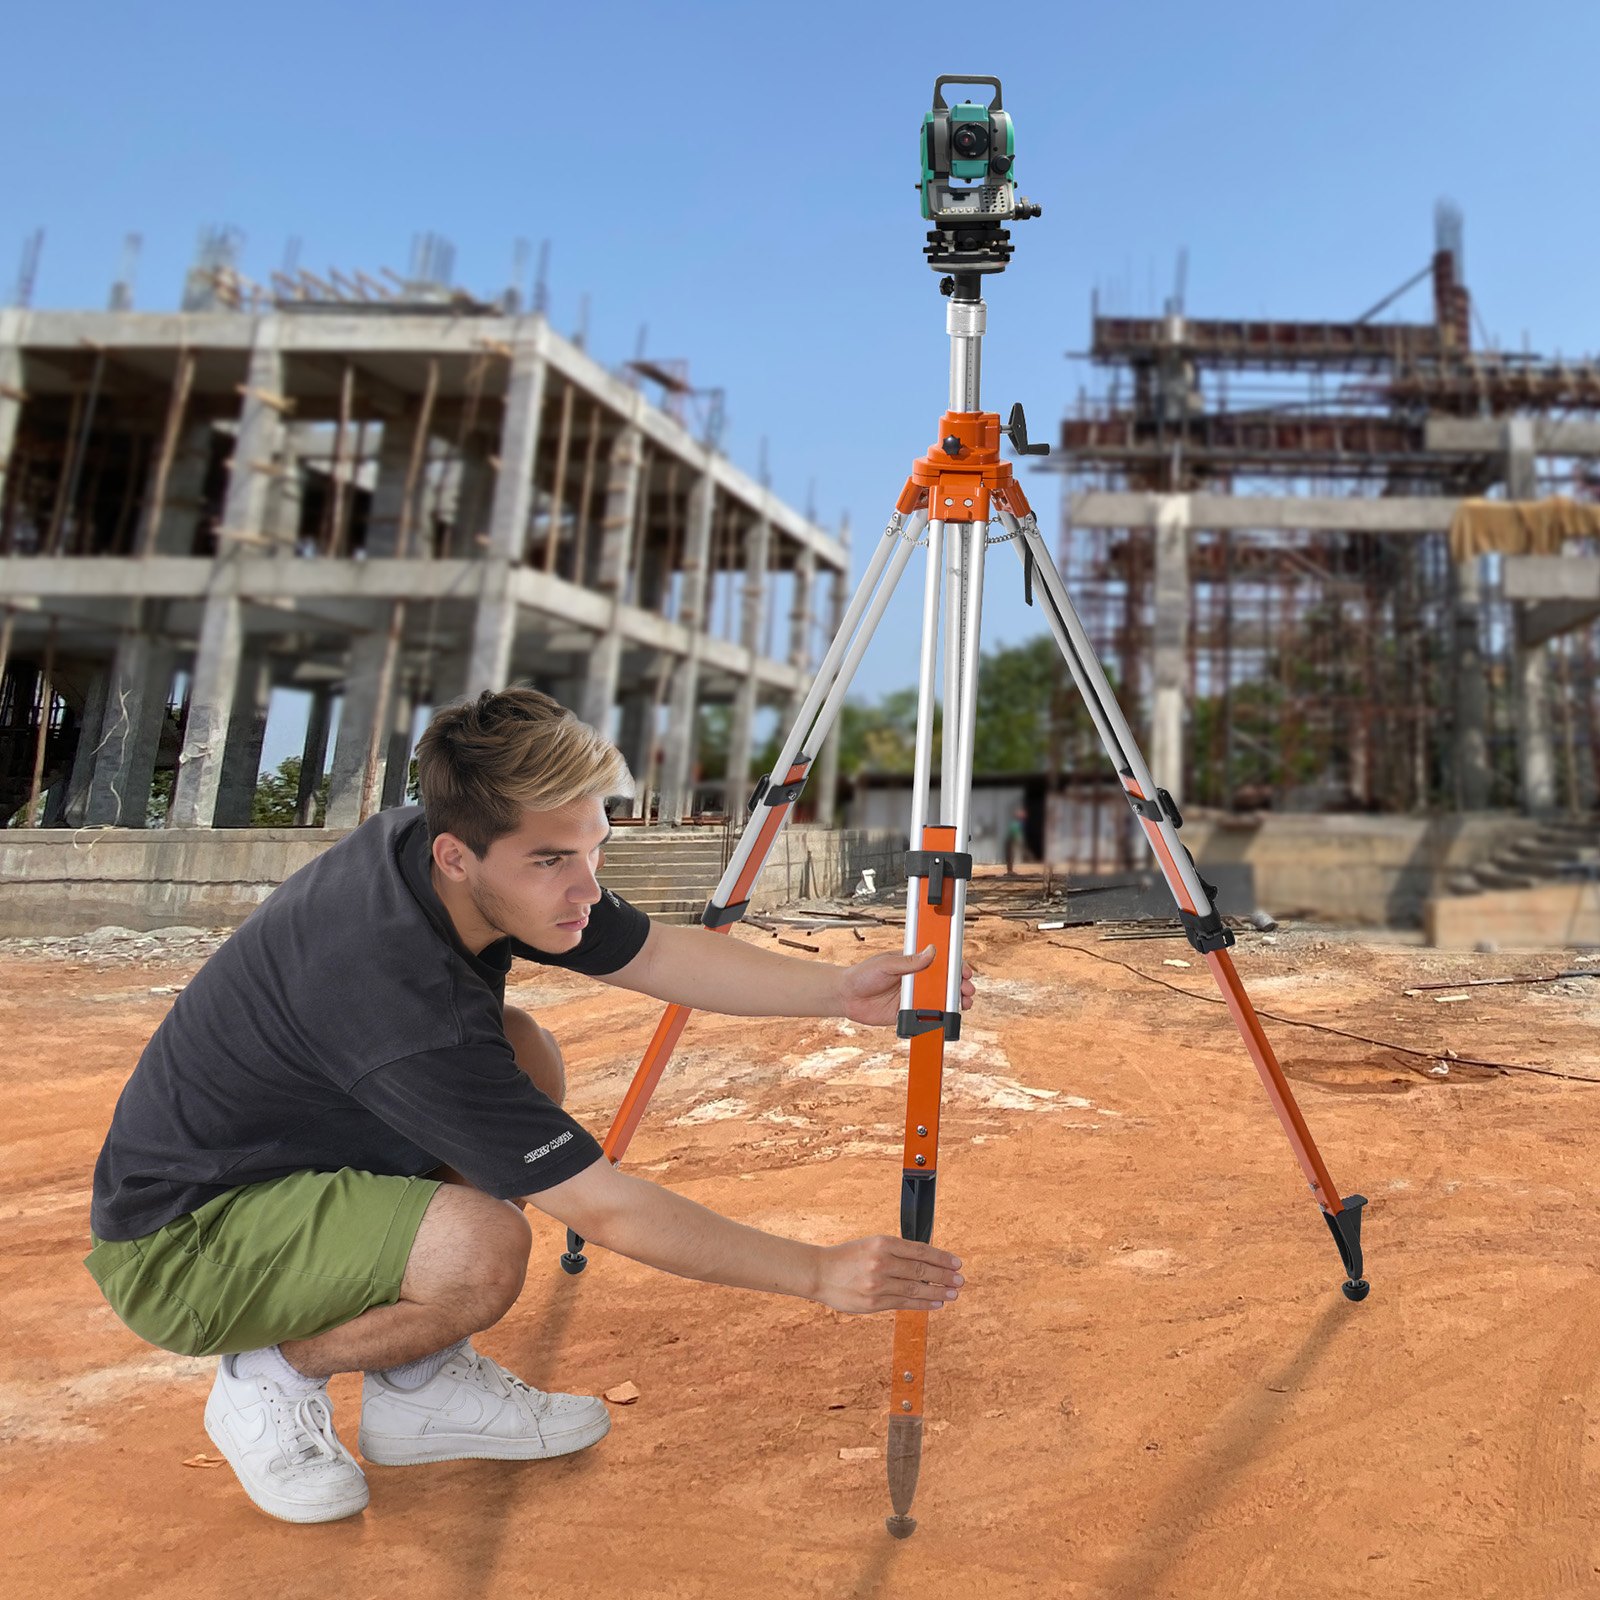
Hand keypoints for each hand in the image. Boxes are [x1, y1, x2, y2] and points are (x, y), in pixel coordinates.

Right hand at [814, 1236, 964, 1313]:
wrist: (819, 1272)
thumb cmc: (847, 1257)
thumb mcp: (872, 1244)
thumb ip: (896, 1252)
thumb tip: (927, 1261)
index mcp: (883, 1243)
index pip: (921, 1251)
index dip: (942, 1258)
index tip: (957, 1263)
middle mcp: (882, 1262)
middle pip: (922, 1271)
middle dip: (944, 1276)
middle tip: (960, 1280)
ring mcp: (878, 1284)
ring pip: (915, 1289)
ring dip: (938, 1292)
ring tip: (953, 1293)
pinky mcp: (874, 1303)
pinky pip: (904, 1303)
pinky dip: (922, 1304)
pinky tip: (936, 1304)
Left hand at [839, 945, 975, 1026]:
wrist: (846, 996)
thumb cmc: (863, 974)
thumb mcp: (886, 963)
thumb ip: (909, 961)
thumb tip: (931, 951)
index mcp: (913, 963)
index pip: (939, 963)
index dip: (954, 966)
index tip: (964, 970)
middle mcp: (916, 980)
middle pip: (944, 983)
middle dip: (960, 986)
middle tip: (967, 990)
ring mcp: (913, 998)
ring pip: (939, 1001)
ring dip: (953, 1003)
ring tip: (963, 1005)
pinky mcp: (907, 1014)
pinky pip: (925, 1018)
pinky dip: (937, 1019)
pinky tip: (945, 1020)